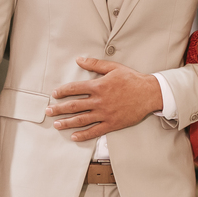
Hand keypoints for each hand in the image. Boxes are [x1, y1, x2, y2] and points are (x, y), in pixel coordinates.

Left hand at [47, 57, 161, 140]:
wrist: (149, 93)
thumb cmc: (132, 79)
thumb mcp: (113, 67)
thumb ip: (95, 64)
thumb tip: (79, 60)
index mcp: (98, 86)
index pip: (74, 89)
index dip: (62, 91)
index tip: (54, 94)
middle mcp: (99, 101)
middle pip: (74, 106)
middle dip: (59, 109)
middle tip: (48, 111)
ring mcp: (105, 114)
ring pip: (81, 119)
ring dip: (67, 122)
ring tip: (56, 124)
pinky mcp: (112, 124)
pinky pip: (95, 131)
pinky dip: (83, 135)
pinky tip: (74, 137)